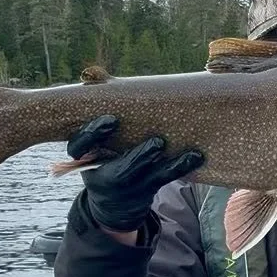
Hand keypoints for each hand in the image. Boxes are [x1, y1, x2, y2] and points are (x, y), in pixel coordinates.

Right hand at [67, 115, 204, 232]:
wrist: (112, 203)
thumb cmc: (103, 154)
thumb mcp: (94, 140)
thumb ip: (99, 110)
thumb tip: (94, 72)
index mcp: (86, 159)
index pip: (80, 147)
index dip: (93, 135)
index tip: (112, 120)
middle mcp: (104, 177)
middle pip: (121, 171)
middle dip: (139, 157)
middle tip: (157, 143)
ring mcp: (127, 188)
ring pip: (149, 178)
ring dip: (169, 165)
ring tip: (188, 152)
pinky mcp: (146, 191)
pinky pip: (165, 180)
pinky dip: (181, 168)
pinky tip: (195, 156)